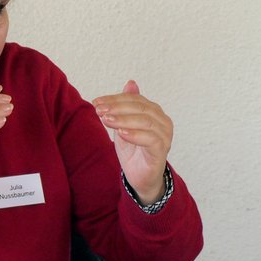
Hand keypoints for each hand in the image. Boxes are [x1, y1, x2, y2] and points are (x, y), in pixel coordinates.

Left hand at [93, 80, 172, 204]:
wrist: (139, 177)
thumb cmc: (133, 150)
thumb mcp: (124, 124)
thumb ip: (126, 106)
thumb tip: (131, 82)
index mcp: (154, 112)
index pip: (134, 99)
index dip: (115, 99)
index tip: (96, 102)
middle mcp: (162, 121)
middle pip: (140, 108)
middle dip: (117, 107)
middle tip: (99, 110)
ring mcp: (165, 136)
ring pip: (145, 121)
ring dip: (123, 119)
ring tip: (106, 120)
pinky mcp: (162, 150)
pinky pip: (151, 139)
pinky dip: (135, 134)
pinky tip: (121, 133)